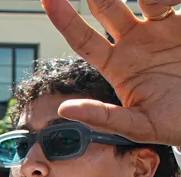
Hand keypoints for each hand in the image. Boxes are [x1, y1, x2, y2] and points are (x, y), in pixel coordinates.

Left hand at [42, 0, 180, 144]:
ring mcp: (161, 28)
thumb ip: (103, 117)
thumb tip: (64, 110)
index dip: (65, 19)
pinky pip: (174, 1)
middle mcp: (135, 40)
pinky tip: (170, 0)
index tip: (48, 0)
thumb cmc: (174, 122)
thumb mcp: (138, 125)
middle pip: (107, 8)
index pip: (83, 39)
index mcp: (116, 64)